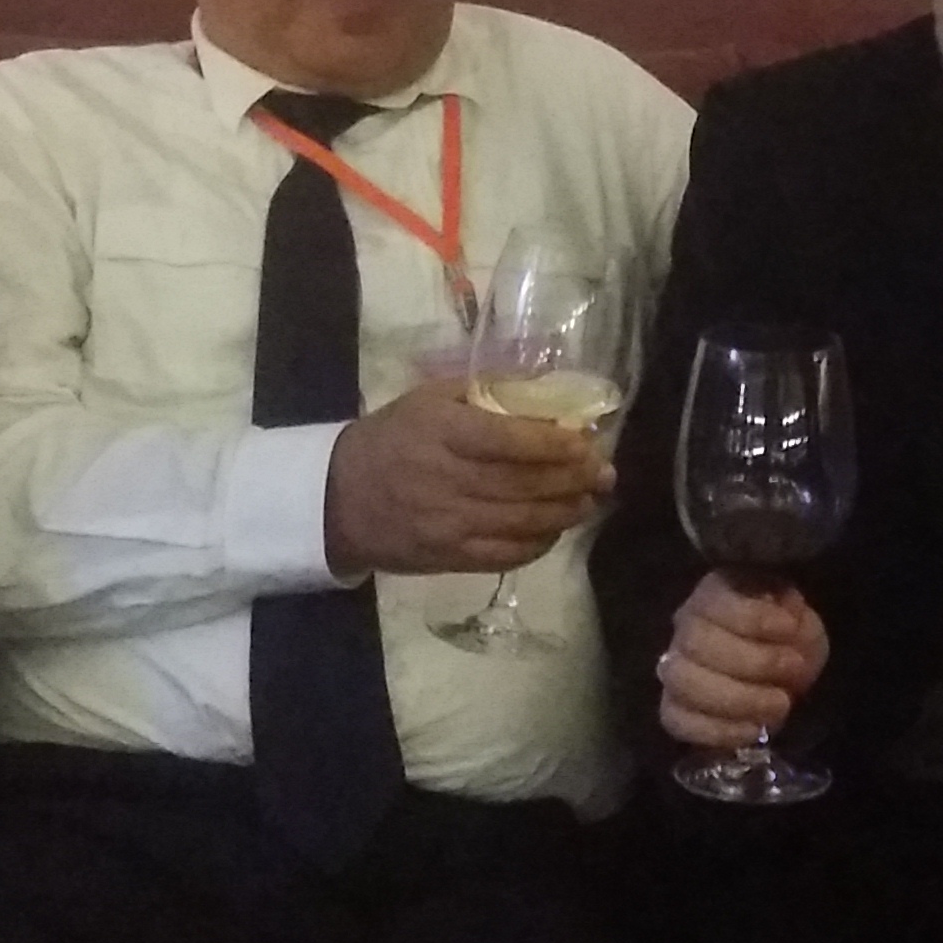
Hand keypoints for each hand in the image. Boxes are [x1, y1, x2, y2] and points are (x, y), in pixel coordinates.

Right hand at [324, 379, 610, 575]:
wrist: (338, 498)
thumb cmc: (391, 438)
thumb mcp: (429, 399)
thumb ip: (485, 390)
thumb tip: (545, 385)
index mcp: (444, 433)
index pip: (511, 441)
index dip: (557, 445)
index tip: (588, 441)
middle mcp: (450, 480)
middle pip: (526, 483)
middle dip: (574, 479)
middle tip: (604, 472)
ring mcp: (451, 524)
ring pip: (524, 522)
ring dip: (566, 512)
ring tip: (592, 499)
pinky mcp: (450, 557)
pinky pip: (507, 555)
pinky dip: (540, 543)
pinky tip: (557, 529)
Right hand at [653, 570, 827, 749]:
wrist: (779, 682)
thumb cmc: (787, 641)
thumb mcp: (799, 620)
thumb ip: (792, 613)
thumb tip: (787, 610)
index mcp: (713, 595)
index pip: (716, 601)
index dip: (753, 617)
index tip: (790, 628)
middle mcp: (685, 628)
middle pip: (696, 642)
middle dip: (751, 660)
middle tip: (793, 668)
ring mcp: (675, 670)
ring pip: (683, 682)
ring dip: (737, 698)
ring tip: (780, 704)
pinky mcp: (673, 709)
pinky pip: (677, 721)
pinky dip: (719, 730)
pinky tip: (755, 730)